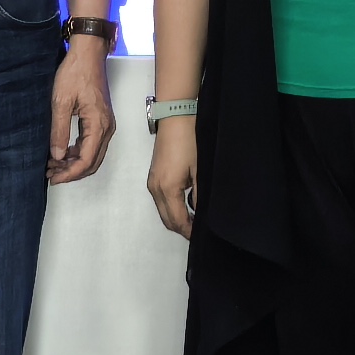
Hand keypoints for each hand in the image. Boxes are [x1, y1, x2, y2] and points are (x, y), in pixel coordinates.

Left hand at [46, 36, 111, 184]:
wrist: (88, 54)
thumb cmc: (75, 72)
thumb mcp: (60, 102)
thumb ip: (59, 130)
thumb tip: (57, 156)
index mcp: (98, 124)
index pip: (86, 160)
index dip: (70, 173)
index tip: (53, 177)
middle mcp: (106, 127)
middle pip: (92, 162)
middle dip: (71, 172)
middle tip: (50, 174)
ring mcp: (106, 124)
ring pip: (93, 155)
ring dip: (74, 163)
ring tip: (52, 164)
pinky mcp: (101, 120)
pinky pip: (92, 144)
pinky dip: (78, 152)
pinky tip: (62, 152)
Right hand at [145, 113, 197, 239]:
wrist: (175, 119)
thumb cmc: (189, 143)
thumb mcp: (199, 171)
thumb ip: (199, 196)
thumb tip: (202, 213)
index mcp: (167, 189)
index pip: (177, 220)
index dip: (189, 231)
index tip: (201, 235)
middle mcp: (155, 189)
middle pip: (167, 220)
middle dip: (182, 228)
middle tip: (199, 230)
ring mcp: (152, 183)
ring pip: (163, 211)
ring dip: (176, 218)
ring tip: (195, 219)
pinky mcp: (153, 177)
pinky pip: (161, 201)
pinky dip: (172, 208)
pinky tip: (186, 205)